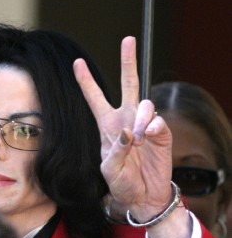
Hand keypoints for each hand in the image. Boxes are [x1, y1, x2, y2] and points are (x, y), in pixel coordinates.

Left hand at [73, 36, 172, 219]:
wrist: (143, 197)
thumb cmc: (122, 184)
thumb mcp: (109, 171)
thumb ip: (115, 152)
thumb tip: (128, 132)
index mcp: (107, 127)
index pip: (95, 99)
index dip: (86, 82)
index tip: (77, 62)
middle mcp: (125, 120)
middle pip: (128, 84)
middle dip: (128, 62)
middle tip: (128, 40)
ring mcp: (144, 125)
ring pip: (144, 104)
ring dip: (140, 119)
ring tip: (138, 138)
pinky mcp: (161, 133)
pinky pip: (157, 121)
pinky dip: (153, 126)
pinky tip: (148, 136)